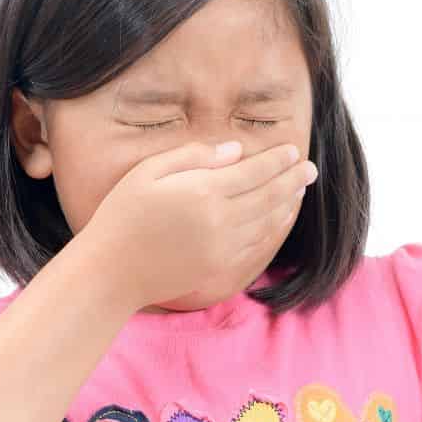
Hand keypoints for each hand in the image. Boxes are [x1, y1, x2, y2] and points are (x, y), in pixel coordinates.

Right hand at [79, 141, 316, 310]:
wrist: (111, 271)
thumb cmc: (122, 214)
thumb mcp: (148, 171)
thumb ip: (194, 156)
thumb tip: (235, 150)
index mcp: (202, 191)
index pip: (253, 171)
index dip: (277, 160)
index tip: (293, 150)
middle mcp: (220, 220)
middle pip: (269, 195)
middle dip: (293, 179)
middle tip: (310, 169)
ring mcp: (224, 246)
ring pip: (269, 220)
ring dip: (288, 203)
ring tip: (300, 189)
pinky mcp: (221, 267)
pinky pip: (258, 244)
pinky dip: (275, 228)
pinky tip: (280, 217)